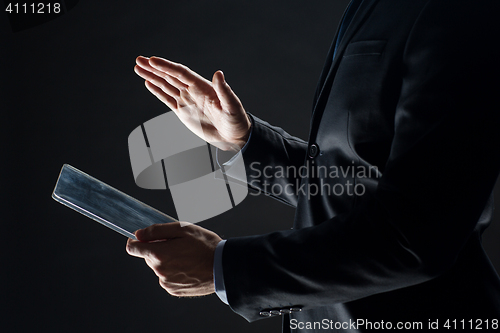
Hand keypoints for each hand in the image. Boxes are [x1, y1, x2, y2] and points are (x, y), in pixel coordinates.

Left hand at [126, 222, 221, 296]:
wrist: (223, 267)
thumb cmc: (206, 246)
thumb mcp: (183, 229)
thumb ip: (157, 231)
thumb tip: (139, 234)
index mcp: (159, 254)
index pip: (133, 248)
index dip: (135, 241)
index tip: (139, 238)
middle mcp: (159, 270)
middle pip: (149, 257)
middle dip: (158, 249)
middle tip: (178, 244)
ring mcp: (166, 282)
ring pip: (159, 267)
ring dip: (167, 261)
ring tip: (187, 256)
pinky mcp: (173, 290)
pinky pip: (167, 278)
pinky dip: (174, 271)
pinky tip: (188, 267)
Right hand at [134, 56, 251, 150]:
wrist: (234, 137)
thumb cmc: (236, 120)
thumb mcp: (232, 105)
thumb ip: (224, 90)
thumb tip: (219, 74)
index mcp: (203, 87)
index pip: (180, 73)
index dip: (166, 66)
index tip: (153, 60)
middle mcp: (193, 91)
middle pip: (169, 76)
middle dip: (154, 68)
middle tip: (139, 60)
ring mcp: (187, 101)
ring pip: (166, 85)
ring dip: (152, 77)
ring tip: (138, 68)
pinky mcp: (183, 112)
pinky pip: (167, 99)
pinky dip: (157, 91)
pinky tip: (149, 83)